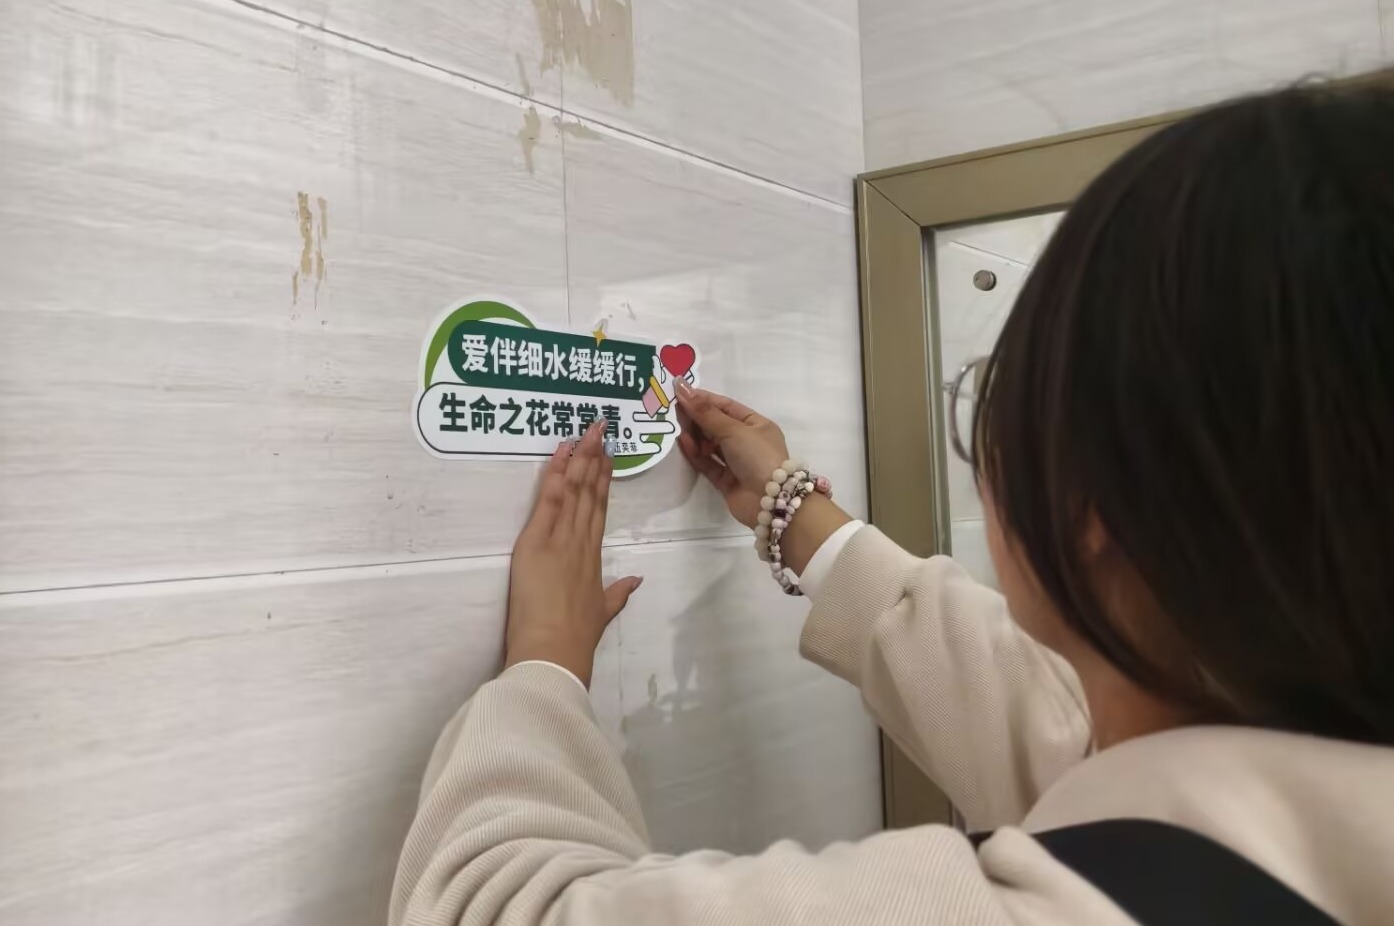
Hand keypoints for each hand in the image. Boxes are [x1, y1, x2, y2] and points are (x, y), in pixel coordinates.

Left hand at [505, 422, 642, 686]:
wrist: (555, 651)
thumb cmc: (575, 639)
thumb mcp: (602, 612)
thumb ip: (619, 593)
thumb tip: (636, 579)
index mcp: (594, 558)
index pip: (599, 511)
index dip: (603, 482)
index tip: (607, 458)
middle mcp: (581, 542)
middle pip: (590, 494)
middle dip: (594, 460)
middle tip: (599, 431)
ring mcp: (560, 539)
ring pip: (574, 490)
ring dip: (579, 458)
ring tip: (586, 432)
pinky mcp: (537, 541)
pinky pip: (549, 501)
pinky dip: (554, 474)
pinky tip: (560, 452)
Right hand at [675, 384, 852, 574]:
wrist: (770, 501)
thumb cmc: (757, 456)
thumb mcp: (733, 429)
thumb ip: (705, 412)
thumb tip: (683, 388)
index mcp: (756, 425)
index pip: (727, 407)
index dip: (704, 400)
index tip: (681, 393)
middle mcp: (747, 442)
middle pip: (717, 425)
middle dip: (697, 418)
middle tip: (675, 411)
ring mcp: (736, 462)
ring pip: (710, 445)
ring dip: (695, 436)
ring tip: (678, 429)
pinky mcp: (726, 480)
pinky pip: (707, 463)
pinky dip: (695, 454)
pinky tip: (683, 443)